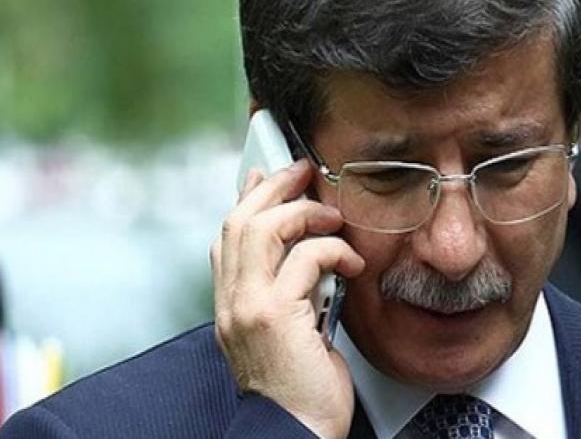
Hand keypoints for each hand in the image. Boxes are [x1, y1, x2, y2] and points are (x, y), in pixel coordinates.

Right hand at [212, 159, 364, 437]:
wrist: (294, 434)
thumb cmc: (299, 389)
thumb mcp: (288, 330)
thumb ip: (288, 290)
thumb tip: (304, 252)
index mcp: (232, 304)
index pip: (227, 237)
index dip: (246, 199)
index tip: (267, 175)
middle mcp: (231, 302)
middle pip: (239, 222)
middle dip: (272, 187)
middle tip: (302, 170)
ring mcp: (247, 308)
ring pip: (261, 230)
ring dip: (302, 212)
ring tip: (331, 215)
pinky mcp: (274, 316)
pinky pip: (305, 259)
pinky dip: (333, 250)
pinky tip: (352, 261)